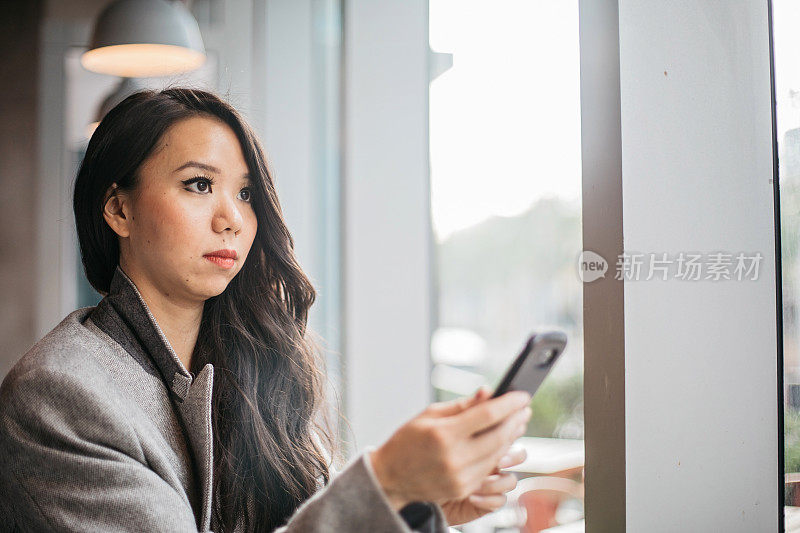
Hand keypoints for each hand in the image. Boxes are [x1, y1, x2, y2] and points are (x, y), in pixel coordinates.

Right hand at [369, 386, 531, 511]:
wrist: (391, 476)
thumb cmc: (408, 440)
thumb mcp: (430, 414)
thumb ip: (463, 405)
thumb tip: (489, 393)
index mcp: (443, 434)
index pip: (488, 415)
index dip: (509, 403)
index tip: (522, 395)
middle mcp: (453, 457)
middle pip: (498, 435)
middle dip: (516, 419)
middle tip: (525, 408)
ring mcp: (459, 477)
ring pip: (497, 454)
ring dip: (511, 436)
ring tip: (517, 422)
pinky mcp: (462, 489)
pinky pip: (488, 469)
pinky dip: (498, 453)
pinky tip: (502, 441)